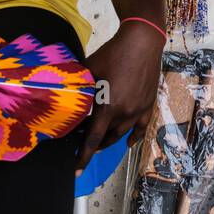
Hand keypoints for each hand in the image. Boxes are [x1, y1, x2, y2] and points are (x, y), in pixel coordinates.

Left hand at [76, 20, 163, 173]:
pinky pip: (142, 127)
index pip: (93, 139)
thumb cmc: (113, 54)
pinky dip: (134, 137)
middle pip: (107, 138)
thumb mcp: (89, 70)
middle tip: (80, 141)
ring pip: (122, 134)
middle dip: (93, 144)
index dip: (83, 157)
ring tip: (99, 138)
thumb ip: (79, 88)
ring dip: (109, 140)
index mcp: (109, 106)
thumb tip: (65, 97)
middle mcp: (126, 113)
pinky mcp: (149, 104)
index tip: (76, 171)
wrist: (142, 42)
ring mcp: (140, 110)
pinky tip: (128, 142)